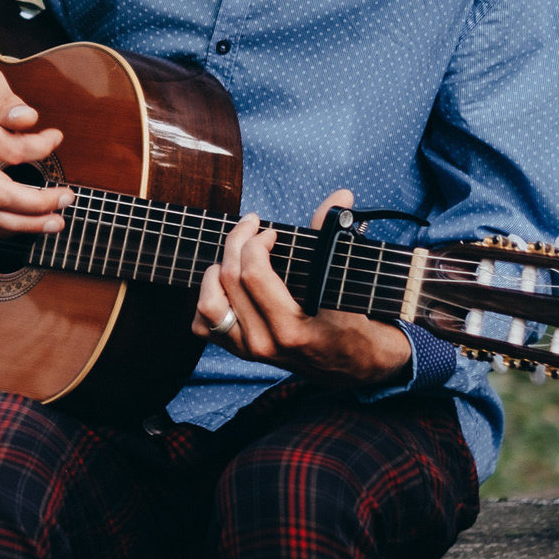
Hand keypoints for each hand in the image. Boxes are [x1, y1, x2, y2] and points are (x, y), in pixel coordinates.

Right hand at [0, 34, 70, 235]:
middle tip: (67, 198)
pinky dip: (0, 229)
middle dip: (38, 203)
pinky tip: (23, 224)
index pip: (10, 149)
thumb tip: (29, 120)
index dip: (41, 148)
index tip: (55, 137)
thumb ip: (5, 99)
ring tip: (54, 222)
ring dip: (24, 224)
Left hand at [191, 188, 412, 384]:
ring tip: (235, 255)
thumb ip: (334, 236)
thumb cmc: (354, 320)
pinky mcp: (237, 352)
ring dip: (216, 271)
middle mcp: (264, 343)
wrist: (355, 364)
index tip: (270, 232)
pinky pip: (203, 323)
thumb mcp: (346, 281)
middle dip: (236, 243)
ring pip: (208, 303)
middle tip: (251, 227)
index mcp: (292, 328)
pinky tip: (227, 282)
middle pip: (228, 280)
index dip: (255, 242)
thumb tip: (340, 194)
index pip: (253, 274)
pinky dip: (208, 298)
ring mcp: (247, 350)